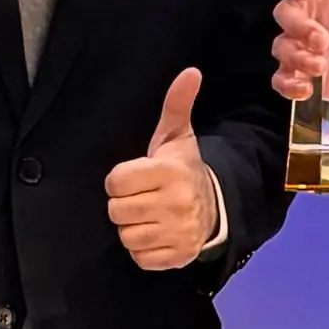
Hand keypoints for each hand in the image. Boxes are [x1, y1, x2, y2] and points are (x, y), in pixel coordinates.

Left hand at [109, 65, 224, 270]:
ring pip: (126, 235)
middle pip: (116, 210)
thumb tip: (190, 71)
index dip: (122, 179)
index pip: (115, 181)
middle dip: (126, 204)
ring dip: (133, 227)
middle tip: (144, 197)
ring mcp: (178, 233)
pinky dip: (143, 250)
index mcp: (169, 172)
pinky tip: (156, 234)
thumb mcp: (177, 136)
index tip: (139, 177)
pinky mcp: (177, 257)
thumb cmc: (184, 169)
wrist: (214, 208)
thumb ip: (176, 104)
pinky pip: (139, 257)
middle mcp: (175, 203)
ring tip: (150, 215)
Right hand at [272, 0, 328, 104]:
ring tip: (321, 67)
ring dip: (296, 56)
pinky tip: (306, 90)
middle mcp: (310, 17)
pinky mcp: (302, 77)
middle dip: (300, 25)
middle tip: (324, 41)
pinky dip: (286, 84)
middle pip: (284, 11)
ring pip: (280, 45)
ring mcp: (302, 49)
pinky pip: (279, 78)